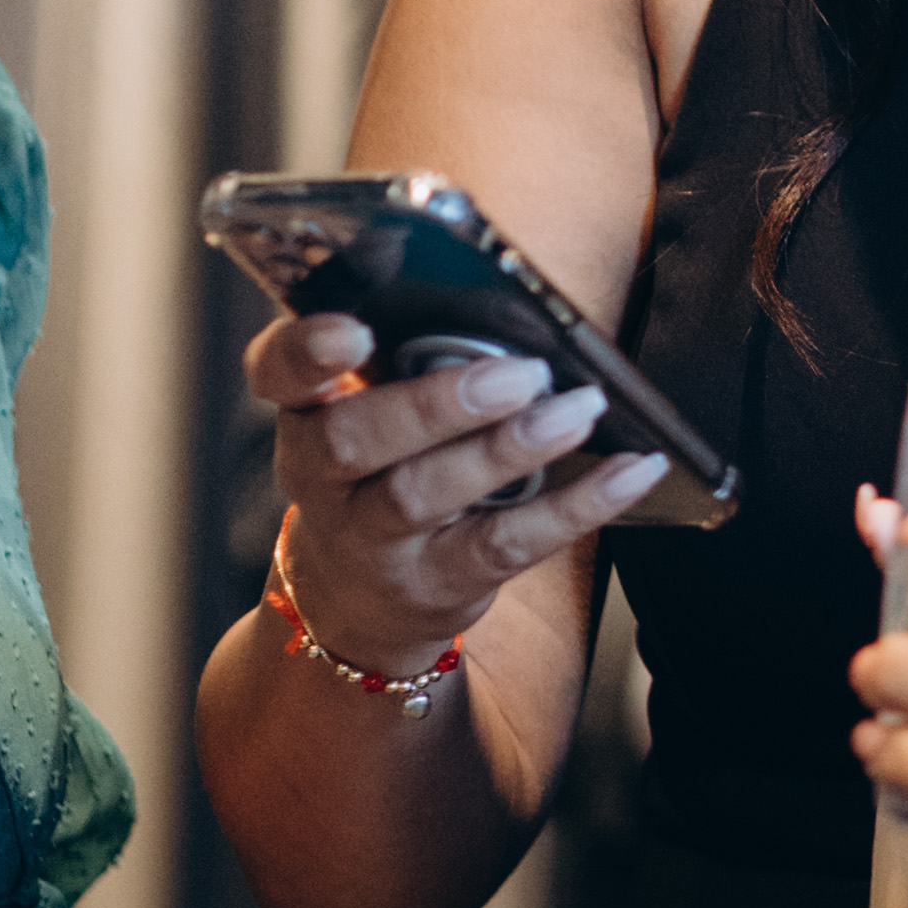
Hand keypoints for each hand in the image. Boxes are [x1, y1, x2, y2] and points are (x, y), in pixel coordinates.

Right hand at [241, 309, 666, 672]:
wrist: (360, 602)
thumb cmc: (381, 473)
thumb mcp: (368, 413)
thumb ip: (410, 361)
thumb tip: (514, 305)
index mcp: (307, 412)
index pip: (278, 371)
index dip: (307, 351)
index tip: (354, 332)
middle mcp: (325, 478)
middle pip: (358, 438)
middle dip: (438, 403)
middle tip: (520, 372)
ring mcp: (375, 539)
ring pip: (426, 493)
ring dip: (510, 449)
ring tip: (578, 411)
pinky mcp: (437, 582)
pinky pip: (507, 543)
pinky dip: (577, 506)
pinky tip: (629, 472)